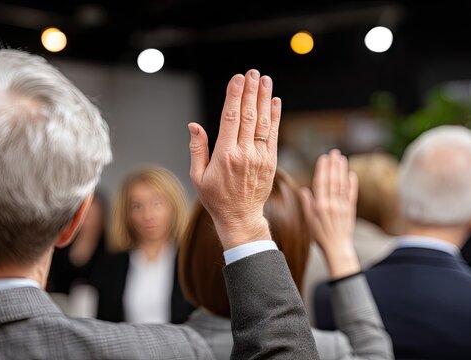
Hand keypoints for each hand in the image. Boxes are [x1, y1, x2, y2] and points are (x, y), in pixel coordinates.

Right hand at [188, 70, 279, 249]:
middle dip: (251, 91)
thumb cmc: (215, 197)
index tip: (237, 78)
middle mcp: (244, 154)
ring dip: (265, 99)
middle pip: (248, 115)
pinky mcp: (271, 162)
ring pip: (263, 122)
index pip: (230, 118)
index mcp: (224, 155)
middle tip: (253, 73)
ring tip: (265, 80)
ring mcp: (260, 158)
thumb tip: (194, 125)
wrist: (240, 217)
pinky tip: (275, 101)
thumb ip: (197, 148)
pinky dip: (275, 117)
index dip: (235, 95)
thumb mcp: (198, 176)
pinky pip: (274, 135)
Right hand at [300, 149, 360, 278]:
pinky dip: (352, 184)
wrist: (337, 248)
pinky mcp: (350, 210)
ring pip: (342, 185)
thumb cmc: (320, 236)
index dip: (322, 170)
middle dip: (333, 165)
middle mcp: (331, 205)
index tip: (323, 158)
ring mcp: (342, 207)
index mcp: (319, 206)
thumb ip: (307, 204)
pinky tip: (351, 174)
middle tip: (334, 153)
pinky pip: (351, 195)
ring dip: (342, 171)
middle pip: (333, 181)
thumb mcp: (309, 221)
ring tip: (342, 158)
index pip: (321, 183)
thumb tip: (304, 190)